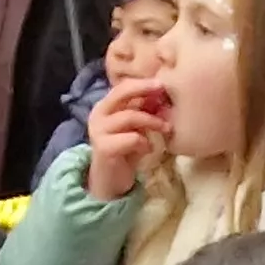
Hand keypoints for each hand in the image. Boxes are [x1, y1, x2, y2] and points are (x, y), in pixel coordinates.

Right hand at [83, 81, 165, 199]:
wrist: (110, 180)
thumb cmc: (125, 151)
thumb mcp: (136, 127)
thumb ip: (143, 111)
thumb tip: (162, 94)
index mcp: (104, 107)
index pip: (122, 87)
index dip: (143, 83)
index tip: (162, 84)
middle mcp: (98, 115)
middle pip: (121, 93)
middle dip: (144, 90)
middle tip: (163, 92)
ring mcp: (98, 131)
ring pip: (130, 116)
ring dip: (152, 121)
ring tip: (166, 129)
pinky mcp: (104, 148)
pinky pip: (132, 138)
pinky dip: (146, 142)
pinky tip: (150, 149)